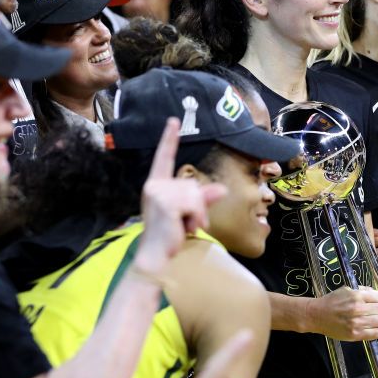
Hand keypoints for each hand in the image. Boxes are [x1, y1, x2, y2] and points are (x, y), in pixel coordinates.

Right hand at [137, 118, 226, 267]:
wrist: (156, 257)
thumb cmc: (170, 235)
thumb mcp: (188, 213)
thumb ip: (203, 199)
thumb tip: (222, 189)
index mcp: (157, 185)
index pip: (163, 157)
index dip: (168, 139)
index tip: (173, 120)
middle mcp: (155, 186)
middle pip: (192, 184)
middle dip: (198, 205)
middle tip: (189, 223)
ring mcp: (158, 194)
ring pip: (195, 193)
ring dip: (198, 213)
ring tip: (187, 227)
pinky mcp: (166, 204)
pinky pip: (194, 203)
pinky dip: (196, 216)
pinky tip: (186, 228)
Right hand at [306, 286, 377, 340]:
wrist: (316, 315)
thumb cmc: (332, 301)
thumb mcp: (347, 290)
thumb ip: (364, 291)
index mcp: (356, 296)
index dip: (377, 299)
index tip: (372, 302)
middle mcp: (357, 309)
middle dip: (376, 309)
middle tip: (369, 311)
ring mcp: (356, 323)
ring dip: (376, 320)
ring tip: (369, 320)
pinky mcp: (355, 335)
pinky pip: (376, 334)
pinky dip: (375, 331)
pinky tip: (369, 328)